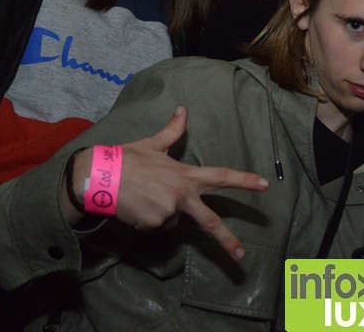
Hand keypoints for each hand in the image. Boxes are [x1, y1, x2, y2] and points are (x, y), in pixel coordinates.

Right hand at [64, 105, 269, 261]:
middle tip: (242, 255)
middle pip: (209, 221)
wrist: (98, 178)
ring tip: (145, 196)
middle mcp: (181, 196)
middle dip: (228, 240)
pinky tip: (137, 206)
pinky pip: (156, 226)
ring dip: (163, 212)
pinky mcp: (152, 225)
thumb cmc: (127, 158)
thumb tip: (183, 108)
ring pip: (173, 220)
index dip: (244, 180)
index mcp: (186, 175)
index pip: (222, 177)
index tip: (265, 185)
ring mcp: (167, 212)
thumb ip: (172, 130)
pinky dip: (149, 219)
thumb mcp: (153, 143)